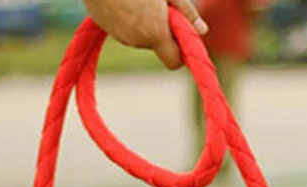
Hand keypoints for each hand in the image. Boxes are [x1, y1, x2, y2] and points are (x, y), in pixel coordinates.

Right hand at [82, 0, 208, 69]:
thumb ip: (186, 11)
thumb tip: (203, 30)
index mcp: (155, 33)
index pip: (174, 62)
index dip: (180, 52)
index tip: (180, 34)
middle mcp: (136, 40)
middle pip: (156, 45)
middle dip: (160, 29)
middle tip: (157, 3)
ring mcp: (118, 34)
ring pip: (139, 36)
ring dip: (143, 22)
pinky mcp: (103, 26)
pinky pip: (123, 27)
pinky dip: (127, 17)